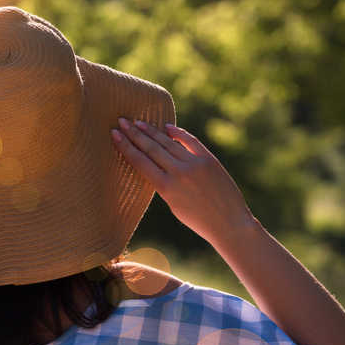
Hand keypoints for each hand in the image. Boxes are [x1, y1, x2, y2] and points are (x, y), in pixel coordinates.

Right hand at [111, 119, 255, 245]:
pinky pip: (190, 141)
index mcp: (166, 188)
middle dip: (134, 133)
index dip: (125, 146)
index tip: (114, 134)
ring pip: (168, 142)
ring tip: (138, 122)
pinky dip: (178, 133)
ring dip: (151, 131)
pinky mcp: (209, 159)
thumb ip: (164, 185)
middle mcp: (178, 173)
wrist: (229, 223)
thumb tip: (158, 165)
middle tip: (121, 121)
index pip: (139, 161)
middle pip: (151, 148)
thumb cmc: (198, 221)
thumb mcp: (173, 205)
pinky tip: (166, 127)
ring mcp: (195, 164)